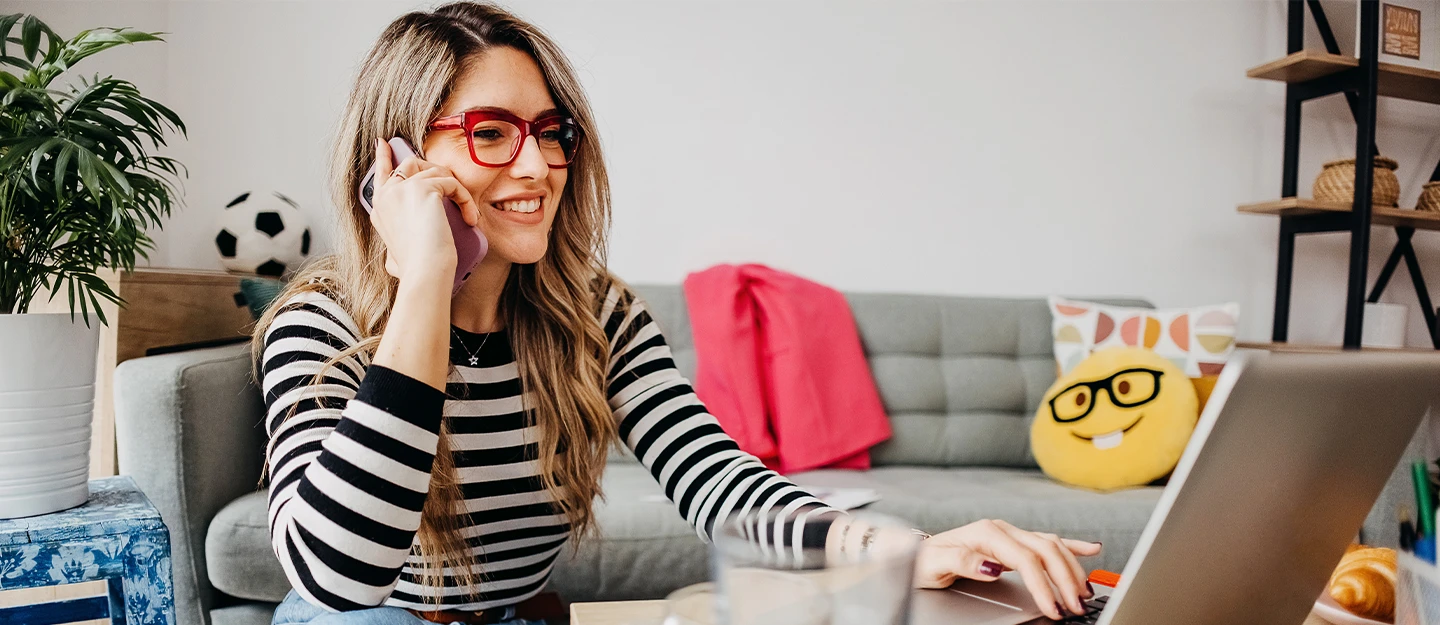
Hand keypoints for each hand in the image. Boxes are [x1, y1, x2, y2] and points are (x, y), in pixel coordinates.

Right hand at [370, 138, 482, 280]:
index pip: (380, 174)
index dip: (383, 156)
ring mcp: (402, 189)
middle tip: (451, 186)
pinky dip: (465, 199)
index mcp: (380, 209)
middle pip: (410, 164)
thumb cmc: (415, 270)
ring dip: (455, 189)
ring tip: (465, 212)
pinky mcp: (423, 188)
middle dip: (433, 170)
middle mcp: (387, 195)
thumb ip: (395, 248)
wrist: (424, 271)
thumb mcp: (395, 257)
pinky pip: (452, 183)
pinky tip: (470, 218)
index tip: (384, 142)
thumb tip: (394, 263)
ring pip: (434, 171)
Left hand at [914, 519, 1101, 619]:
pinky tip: (1092, 548)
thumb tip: (993, 566)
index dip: (1044, 584)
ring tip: (1084, 592)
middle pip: (1045, 551)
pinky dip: (1071, 545)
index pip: (1025, 560)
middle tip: (1076, 606)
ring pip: (1052, 545)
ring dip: (1072, 568)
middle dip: (1065, 579)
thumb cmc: (925, 560)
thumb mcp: (936, 563)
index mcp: (986, 532)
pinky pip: (1048, 540)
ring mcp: (1010, 533)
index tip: (1054, 607)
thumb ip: (964, 562)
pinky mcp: (1013, 541)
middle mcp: (1001, 529)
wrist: (917, 553)